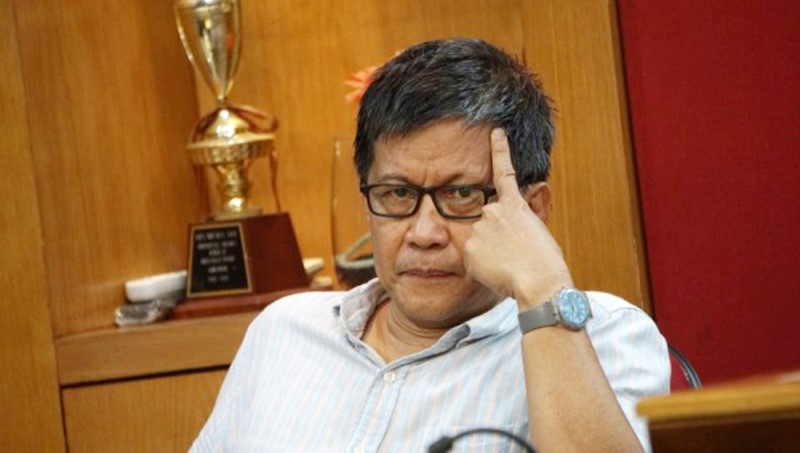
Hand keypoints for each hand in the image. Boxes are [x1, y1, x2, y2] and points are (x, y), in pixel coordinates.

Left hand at [464, 129, 572, 307]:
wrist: (539, 279)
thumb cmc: (545, 262)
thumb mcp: (539, 232)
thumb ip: (525, 218)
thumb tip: (529, 199)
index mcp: (516, 206)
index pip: (505, 172)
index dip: (500, 150)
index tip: (496, 132)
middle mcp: (494, 211)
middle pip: (486, 222)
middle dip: (493, 238)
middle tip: (511, 256)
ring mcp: (479, 228)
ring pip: (477, 242)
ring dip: (487, 254)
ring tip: (507, 266)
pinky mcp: (469, 246)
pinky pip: (471, 259)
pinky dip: (481, 268)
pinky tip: (496, 272)